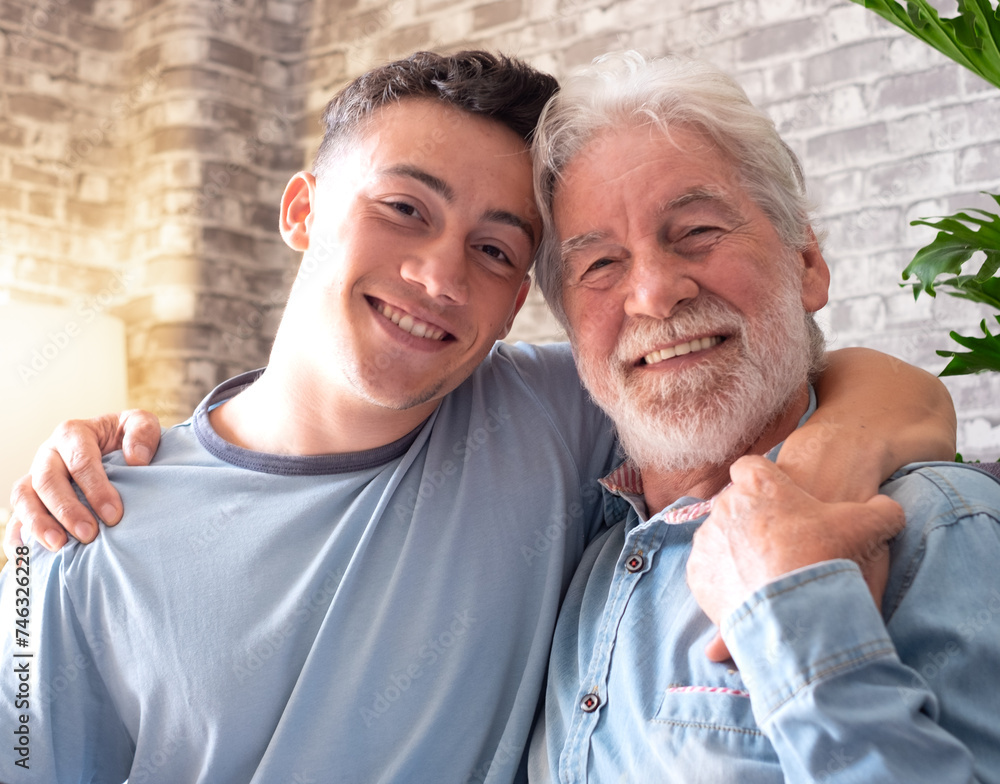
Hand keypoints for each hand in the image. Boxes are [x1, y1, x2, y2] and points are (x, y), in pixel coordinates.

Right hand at [6, 410, 160, 556]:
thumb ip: (143, 432)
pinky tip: (25, 558)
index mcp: (73, 434)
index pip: (80, 460)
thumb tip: (136, 458)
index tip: (114, 514)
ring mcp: (35, 476)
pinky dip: (17, 537)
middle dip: (67, 510)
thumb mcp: (141, 424)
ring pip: (24, 498)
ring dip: (38, 523)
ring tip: (59, 546)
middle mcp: (49, 454)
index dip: (95, 488)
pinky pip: (16, 516)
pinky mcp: (31, 499)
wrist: (115, 446)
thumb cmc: (127, 438)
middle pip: (47, 480)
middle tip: (89, 534)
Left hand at [687, 456, 903, 660]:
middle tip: (782, 550)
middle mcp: (724, 506)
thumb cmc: (828, 558)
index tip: (780, 502)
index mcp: (757, 483)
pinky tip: (753, 593)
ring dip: (739, 552)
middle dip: (755, 524)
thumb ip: (880, 511)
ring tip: (769, 576)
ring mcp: (707, 540)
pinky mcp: (697, 574)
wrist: (794, 610)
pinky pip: (711, 571)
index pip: (752, 467)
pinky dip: (726, 580)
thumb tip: (890, 511)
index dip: (766, 482)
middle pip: (737, 507)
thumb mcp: (867, 525)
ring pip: (721, 538)